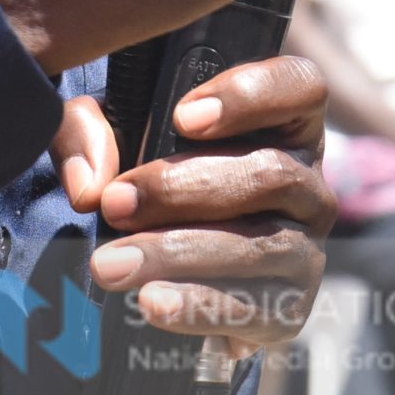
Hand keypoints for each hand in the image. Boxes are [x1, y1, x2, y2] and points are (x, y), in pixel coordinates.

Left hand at [51, 52, 332, 346]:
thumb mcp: (113, 140)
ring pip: (261, 243)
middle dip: (182, 189)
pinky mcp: (290, 308)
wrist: (171, 280)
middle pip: (271, 174)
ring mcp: (306, 247)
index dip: (250, 95)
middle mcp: (307, 182)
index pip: (300, 87)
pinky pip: (256, 307)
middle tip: (115, 204)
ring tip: (111, 264)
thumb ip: (87, 135)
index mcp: (282, 125)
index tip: (182, 117)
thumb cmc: (153, 188)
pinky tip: (150, 302)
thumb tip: (88, 185)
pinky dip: (199, 306)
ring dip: (178, 252)